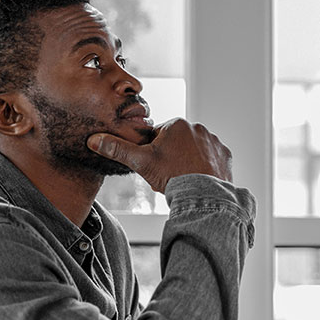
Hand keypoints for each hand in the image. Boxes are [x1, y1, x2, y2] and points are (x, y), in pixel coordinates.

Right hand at [87, 118, 232, 192]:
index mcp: (177, 124)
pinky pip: (212, 159)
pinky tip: (199, 179)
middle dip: (171, 158)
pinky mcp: (225, 155)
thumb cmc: (172, 177)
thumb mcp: (141, 162)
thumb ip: (117, 149)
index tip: (157, 168)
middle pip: (177, 143)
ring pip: (194, 151)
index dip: (153, 154)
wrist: (202, 195)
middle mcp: (198, 128)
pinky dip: (206, 168)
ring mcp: (214, 141)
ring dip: (189, 162)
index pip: (158, 137)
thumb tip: (93, 140)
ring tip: (185, 179)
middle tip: (170, 176)